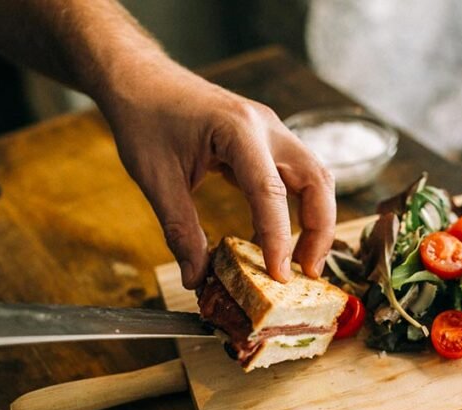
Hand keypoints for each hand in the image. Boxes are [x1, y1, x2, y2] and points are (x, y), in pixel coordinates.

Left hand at [98, 62, 334, 288]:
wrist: (141, 79)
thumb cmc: (145, 119)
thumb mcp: (155, 178)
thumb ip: (181, 229)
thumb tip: (197, 277)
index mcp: (238, 130)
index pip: (270, 191)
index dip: (278, 238)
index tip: (278, 275)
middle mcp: (266, 127)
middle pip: (317, 180)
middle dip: (319, 230)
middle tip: (307, 273)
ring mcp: (272, 131)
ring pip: (315, 177)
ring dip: (316, 220)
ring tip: (301, 262)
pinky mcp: (267, 141)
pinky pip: (296, 177)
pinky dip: (296, 209)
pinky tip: (275, 239)